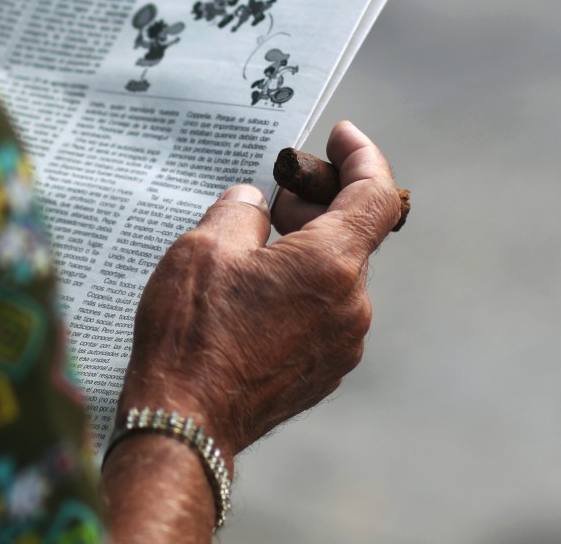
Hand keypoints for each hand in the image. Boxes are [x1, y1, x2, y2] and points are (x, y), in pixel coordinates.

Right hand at [116, 121, 401, 460]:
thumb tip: (255, 203)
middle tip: (274, 194)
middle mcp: (352, 304)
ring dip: (307, 249)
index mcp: (332, 264)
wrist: (185, 425)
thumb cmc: (191, 336)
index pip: (375, 193)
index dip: (362, 155)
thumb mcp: (205, 247)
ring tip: (254, 244)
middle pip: (354, 234)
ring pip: (337, 275)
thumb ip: (242, 209)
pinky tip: (257, 290)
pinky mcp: (325, 369)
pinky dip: (303, 287)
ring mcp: (343, 343)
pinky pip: (325, 311)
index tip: (340, 135)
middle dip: (317, 204)